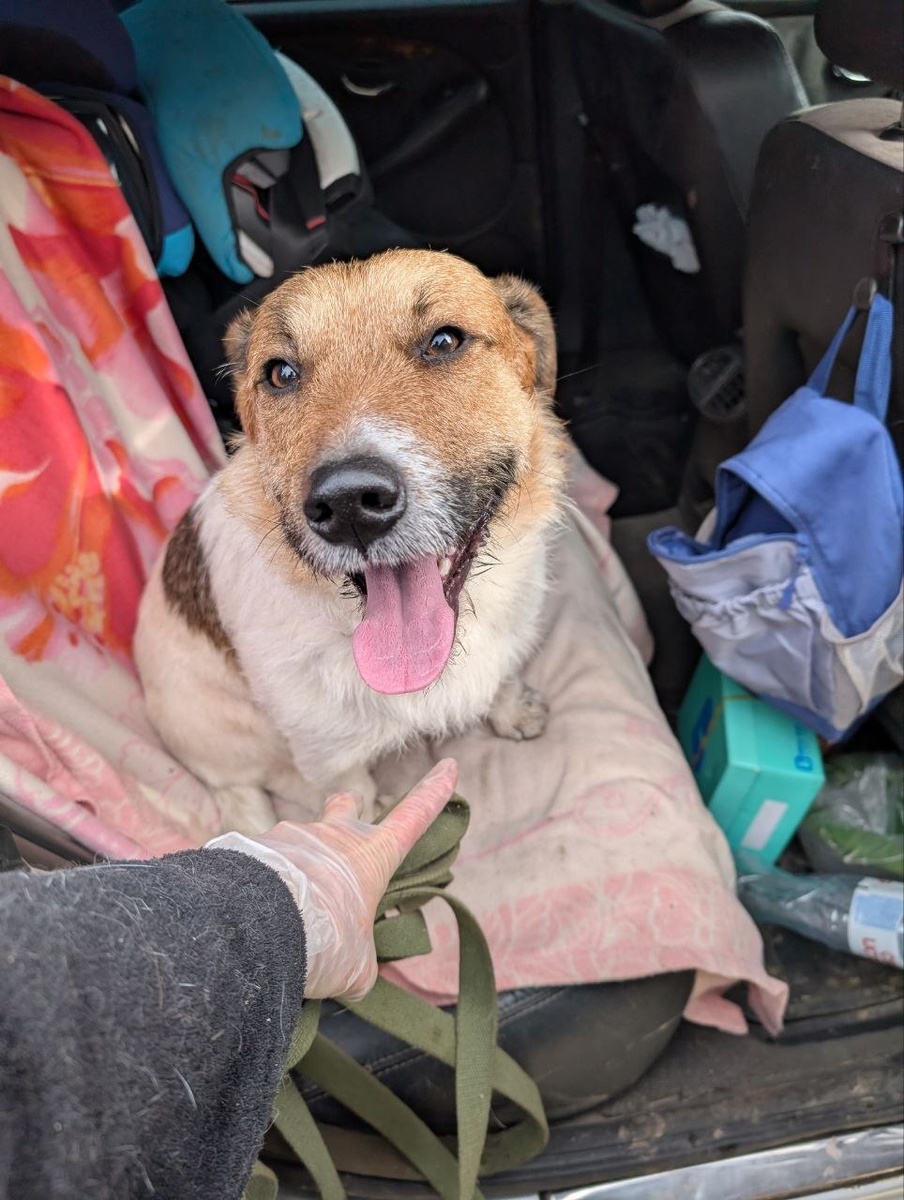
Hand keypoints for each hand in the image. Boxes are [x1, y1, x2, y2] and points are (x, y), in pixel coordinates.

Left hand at [208, 759, 457, 999]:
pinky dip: (265, 884)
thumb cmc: (322, 942)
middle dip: (348, 808)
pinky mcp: (254, 847)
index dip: (433, 793)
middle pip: (346, 806)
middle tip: (344, 819)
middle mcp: (333, 835)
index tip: (448, 765)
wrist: (258, 929)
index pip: (413, 817)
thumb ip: (362, 962)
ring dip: (299, 868)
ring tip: (285, 911)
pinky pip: (264, 864)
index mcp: (370, 856)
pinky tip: (255, 914)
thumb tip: (356, 974)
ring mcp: (292, 836)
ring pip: (300, 843)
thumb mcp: (355, 966)